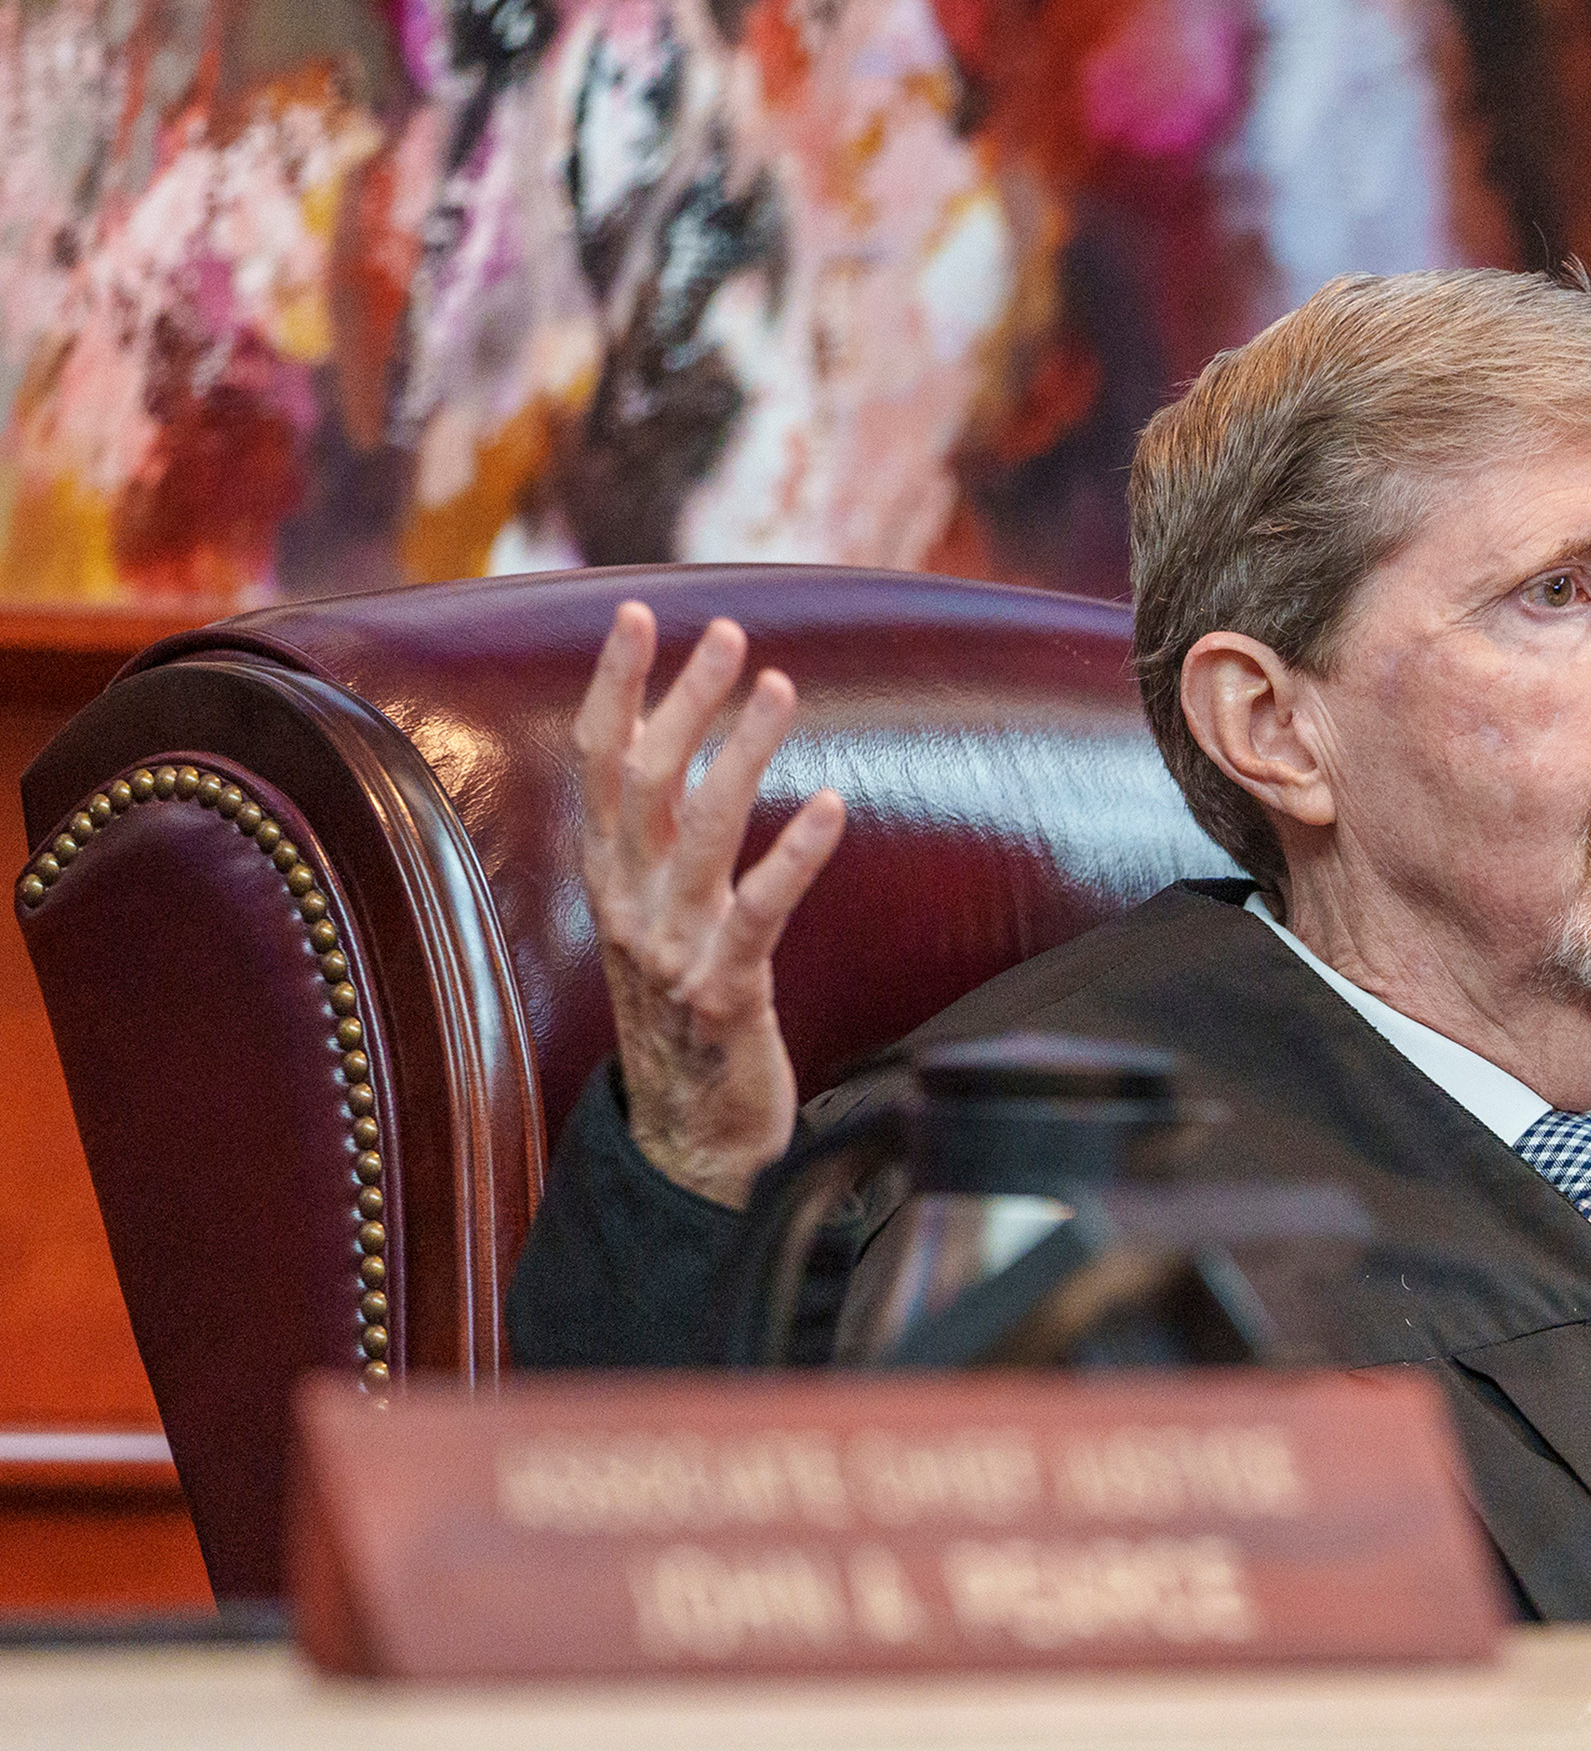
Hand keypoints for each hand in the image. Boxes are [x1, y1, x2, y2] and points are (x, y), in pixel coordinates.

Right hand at [575, 602, 846, 1205]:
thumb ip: (666, 838)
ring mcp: (671, 952)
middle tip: (728, 633)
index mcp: (612, 880)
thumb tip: (679, 744)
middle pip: (642, 781)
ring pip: (698, 832)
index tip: (638, 614)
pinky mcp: (725, 994)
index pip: (598, 764)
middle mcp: (629, 907)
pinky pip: (758, 914)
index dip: (614, 686)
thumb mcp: (664, 913)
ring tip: (781, 687)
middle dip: (681, 700)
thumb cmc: (693, 1009)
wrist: (692, 1136)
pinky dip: (795, 855)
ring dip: (740, 752)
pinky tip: (832, 806)